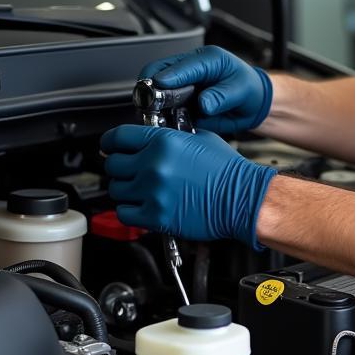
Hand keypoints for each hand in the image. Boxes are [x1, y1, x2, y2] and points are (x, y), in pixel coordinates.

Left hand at [101, 125, 275, 248]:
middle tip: (131, 170)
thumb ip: (169, 137)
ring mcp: (152, 192)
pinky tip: (143, 205)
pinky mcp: (155, 216)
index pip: (118, 137)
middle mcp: (153, 165)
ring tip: (141, 190)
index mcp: (163, 141)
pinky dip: (130, 210)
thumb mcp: (200, 139)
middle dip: (120, 167)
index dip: (111, 142)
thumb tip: (150, 140)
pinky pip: (124, 213)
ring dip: (126, 189)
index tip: (111, 147)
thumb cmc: (228, 171)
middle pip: (113, 165)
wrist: (242, 199)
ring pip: (116, 189)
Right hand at [139, 46, 271, 135]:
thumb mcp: (242, 90)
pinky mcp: (180, 101)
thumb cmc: (250, 89)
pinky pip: (163, 108)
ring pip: (155, 91)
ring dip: (152, 104)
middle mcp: (190, 70)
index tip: (157, 87)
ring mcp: (182, 86)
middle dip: (150, 89)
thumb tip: (203, 103)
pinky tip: (163, 123)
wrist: (253, 104)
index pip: (180, 65)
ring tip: (154, 116)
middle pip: (158, 73)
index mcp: (206, 59)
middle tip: (151, 105)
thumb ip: (222, 96)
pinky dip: (159, 115)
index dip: (167, 77)